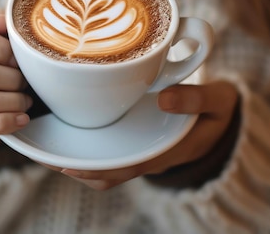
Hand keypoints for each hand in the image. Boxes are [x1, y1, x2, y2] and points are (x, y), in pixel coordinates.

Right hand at [0, 13, 32, 151]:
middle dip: (11, 80)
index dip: (0, 49)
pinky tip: (21, 119)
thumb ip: (5, 25)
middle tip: (26, 84)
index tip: (19, 60)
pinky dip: (4, 122)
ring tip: (26, 102)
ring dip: (11, 102)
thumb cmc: (6, 70)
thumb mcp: (8, 43)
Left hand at [53, 81, 238, 189]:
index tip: (69, 166)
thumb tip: (164, 99)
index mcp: (166, 150)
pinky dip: (90, 146)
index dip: (96, 171)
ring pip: (105, 162)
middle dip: (77, 168)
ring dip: (79, 159)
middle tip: (44, 155)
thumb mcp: (217, 101)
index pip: (126, 167)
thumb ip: (196, 98)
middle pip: (107, 171)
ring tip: (48, 147)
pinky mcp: (137, 137)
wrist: (224, 114)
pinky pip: (110, 149)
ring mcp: (141, 146)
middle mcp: (149, 152)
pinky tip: (71, 128)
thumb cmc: (218, 109)